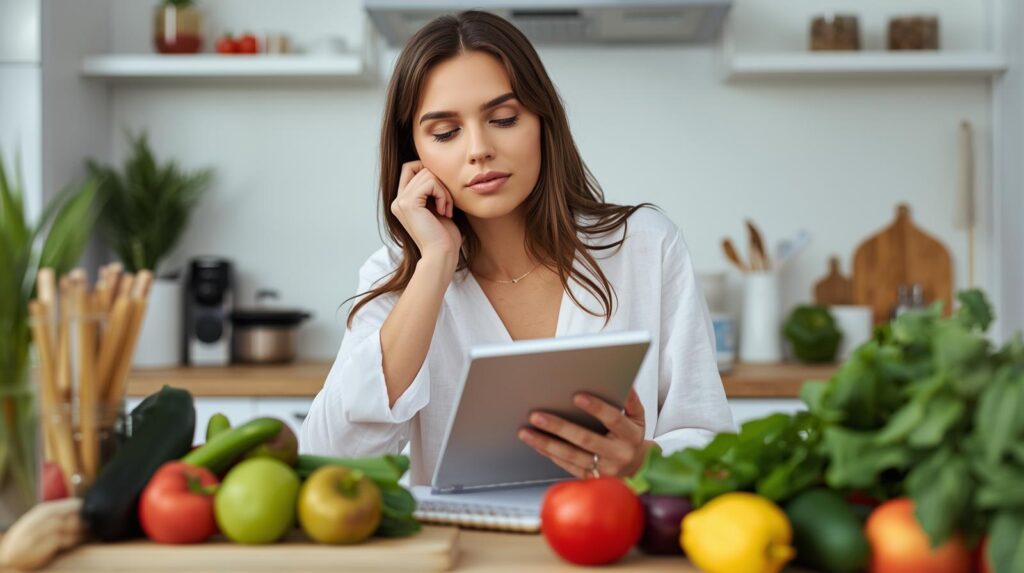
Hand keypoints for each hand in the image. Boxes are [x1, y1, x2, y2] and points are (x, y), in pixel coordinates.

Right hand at [391, 161, 462, 258]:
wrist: (441, 254)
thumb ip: (432, 189)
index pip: (410, 168)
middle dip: (439, 182)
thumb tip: (436, 168)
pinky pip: (430, 183)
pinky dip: (442, 194)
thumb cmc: (444, 236)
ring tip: (447, 210)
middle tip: (447, 204)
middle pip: (419, 168)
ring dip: (444, 190)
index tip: (443, 193)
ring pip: (427, 174)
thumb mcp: (437, 208)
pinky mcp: (408, 203)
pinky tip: (445, 211)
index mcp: (402, 202)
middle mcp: (397, 201)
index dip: (429, 172)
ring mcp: (400, 201)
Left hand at [518, 389, 650, 478]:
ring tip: (526, 432)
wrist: (636, 469)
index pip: (613, 420)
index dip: (596, 408)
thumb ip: (630, 401)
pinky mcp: (590, 478)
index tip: (577, 396)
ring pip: (571, 456)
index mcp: (630, 435)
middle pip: (585, 440)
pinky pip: (566, 465)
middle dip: (559, 427)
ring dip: (546, 443)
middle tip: (536, 416)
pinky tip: (536, 444)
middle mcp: (616, 454)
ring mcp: (602, 469)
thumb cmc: (631, 437)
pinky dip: (549, 454)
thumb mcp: (638, 418)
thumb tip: (626, 382)